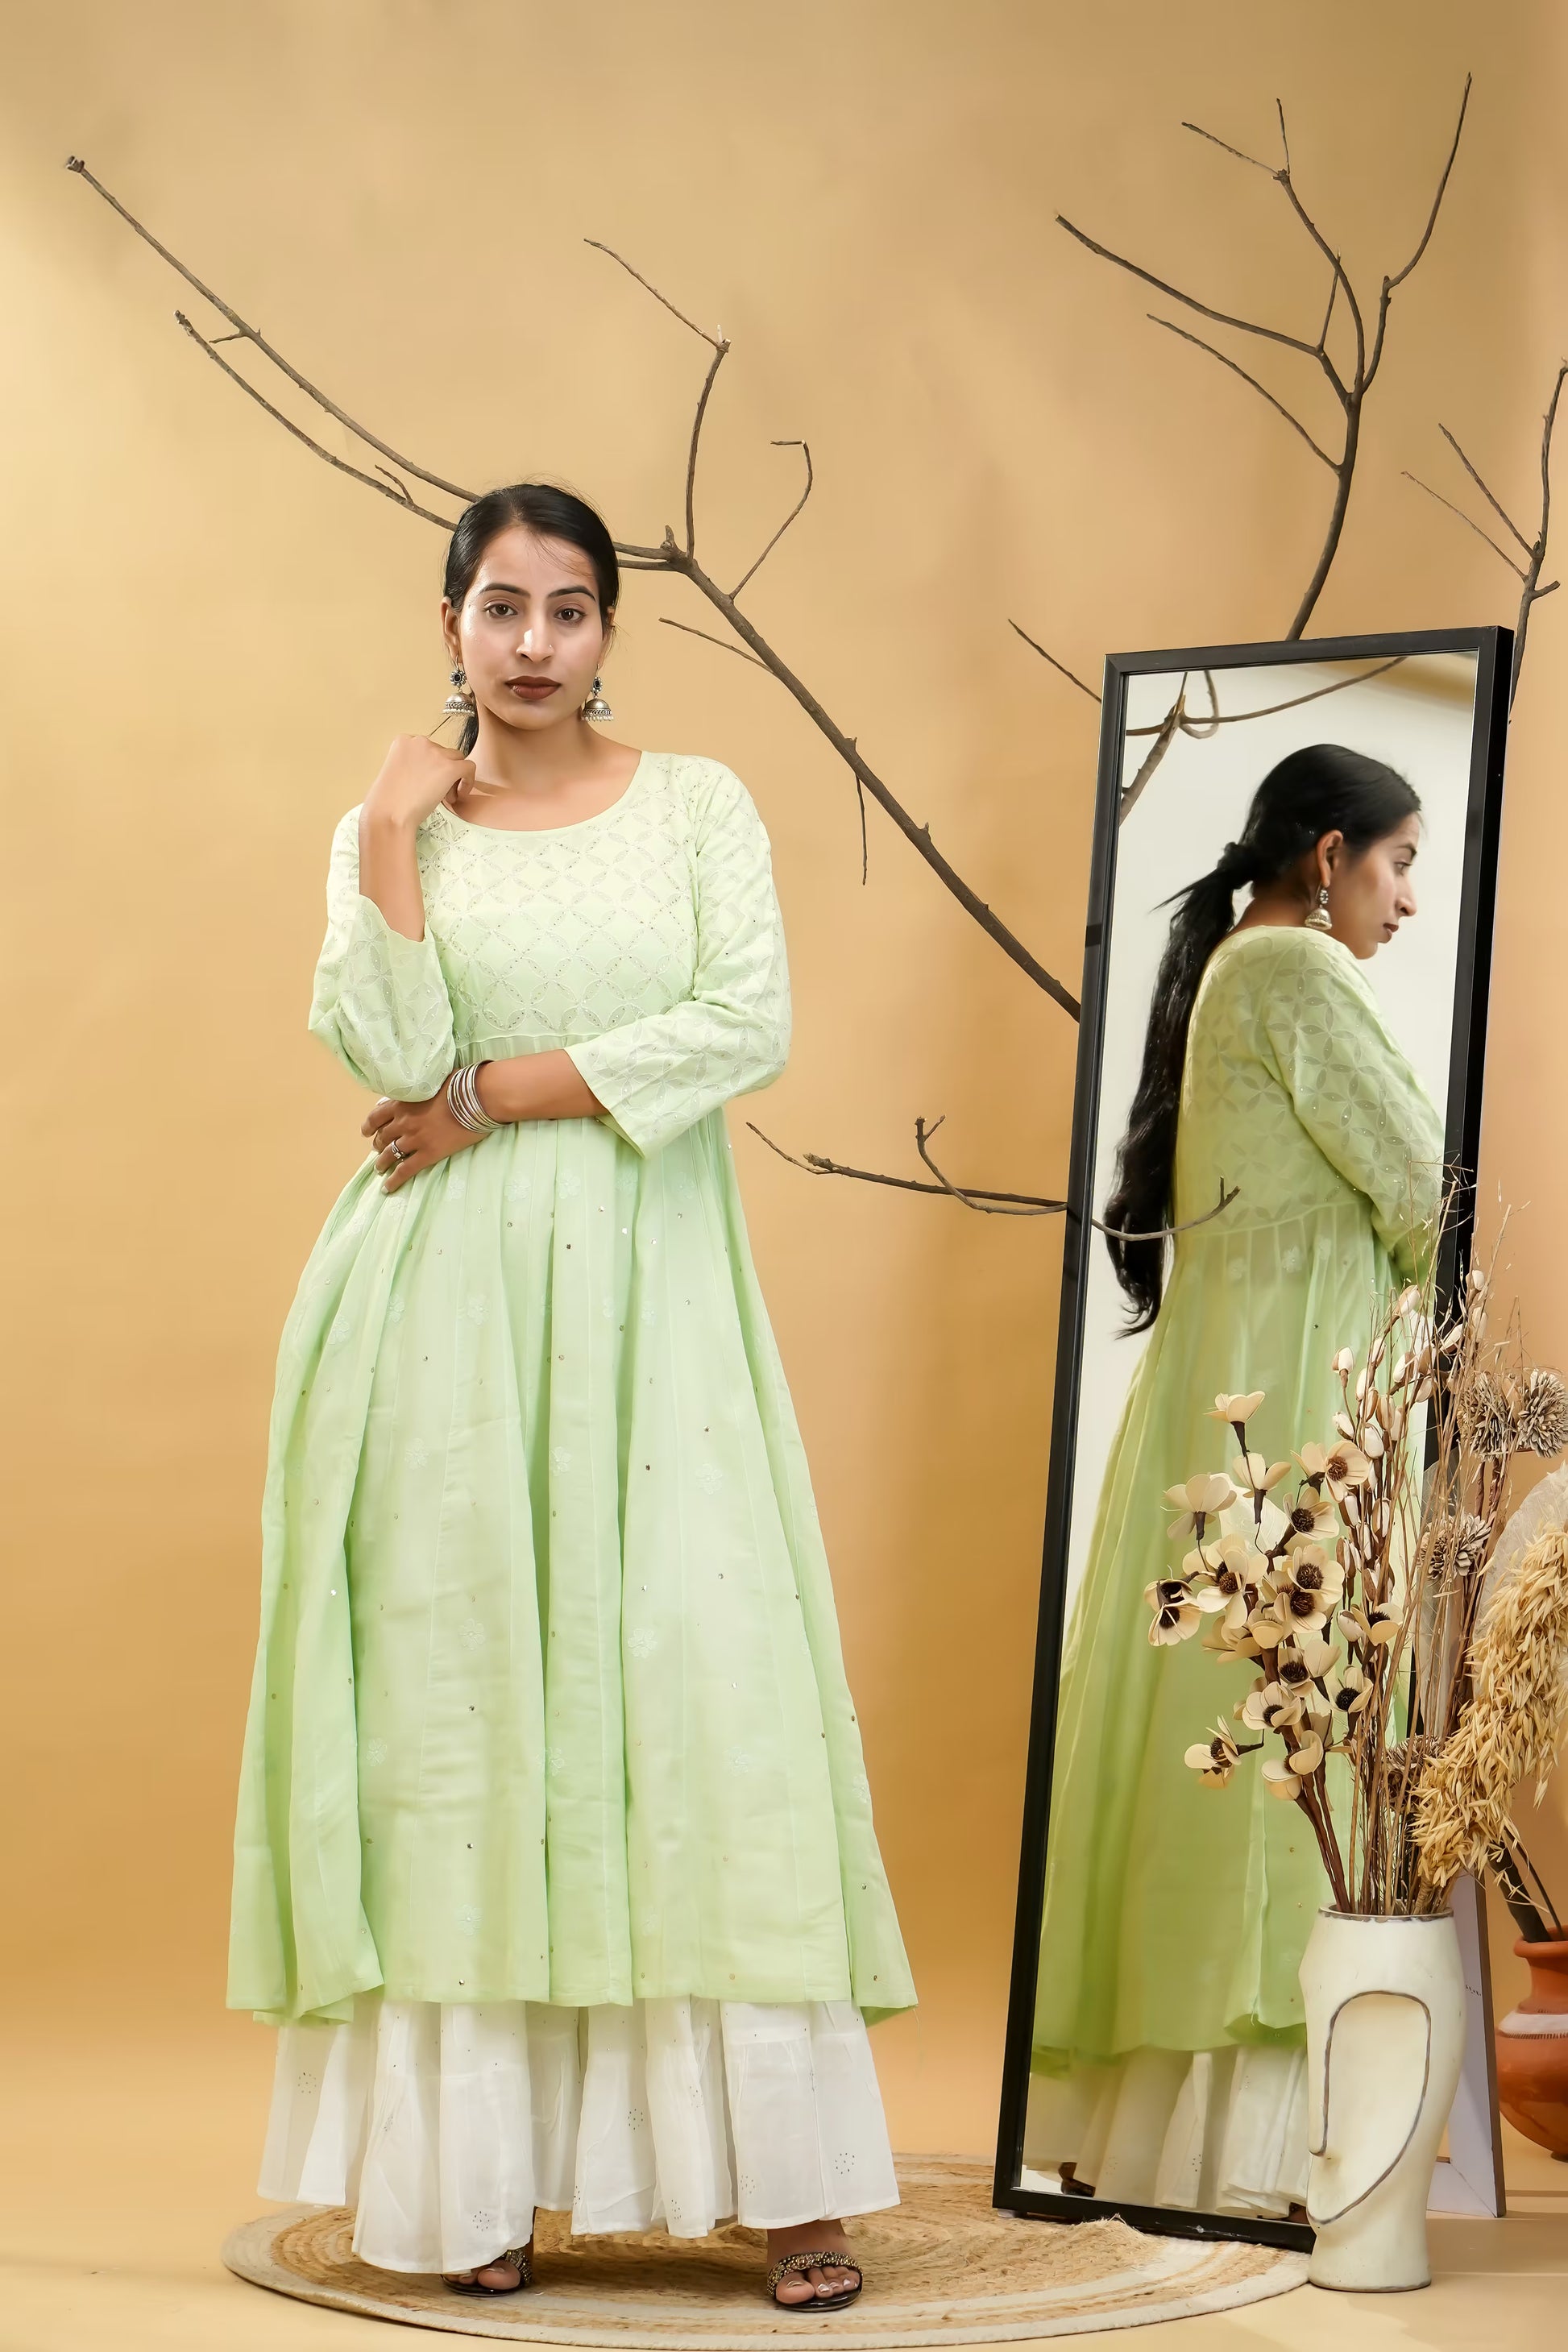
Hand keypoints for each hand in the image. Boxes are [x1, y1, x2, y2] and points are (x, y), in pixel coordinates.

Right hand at [361, 735, 475, 832]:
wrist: (390, 815)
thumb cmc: (389, 801)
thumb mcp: (397, 771)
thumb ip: (413, 763)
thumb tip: (434, 768)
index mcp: (404, 740)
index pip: (428, 748)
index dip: (431, 766)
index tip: (425, 783)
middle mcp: (420, 741)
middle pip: (443, 753)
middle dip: (442, 772)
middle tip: (434, 794)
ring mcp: (435, 753)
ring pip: (457, 760)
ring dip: (453, 778)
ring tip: (444, 798)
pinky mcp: (449, 767)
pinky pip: (469, 767)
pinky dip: (468, 781)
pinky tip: (458, 796)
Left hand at [363, 1085, 479, 1192]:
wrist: (477, 1098)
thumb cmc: (459, 1085)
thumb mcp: (430, 1082)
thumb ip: (417, 1090)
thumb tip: (415, 1093)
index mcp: (403, 1103)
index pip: (376, 1116)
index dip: (369, 1125)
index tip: (367, 1132)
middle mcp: (403, 1122)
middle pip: (382, 1136)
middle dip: (377, 1144)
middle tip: (378, 1150)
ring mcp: (414, 1139)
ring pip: (390, 1154)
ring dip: (382, 1162)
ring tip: (380, 1169)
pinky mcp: (428, 1154)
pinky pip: (405, 1170)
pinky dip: (394, 1179)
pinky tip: (388, 1187)